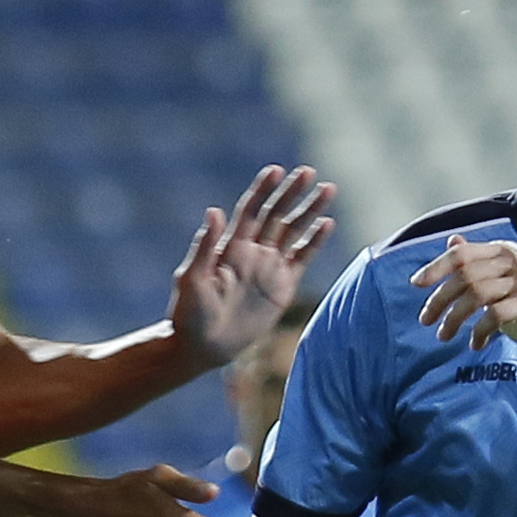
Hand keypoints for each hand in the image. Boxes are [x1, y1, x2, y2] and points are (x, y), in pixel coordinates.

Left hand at [168, 166, 336, 360]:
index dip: (262, 190)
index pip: (250, 210)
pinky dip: (315, 241)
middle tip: (309, 171)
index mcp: (230, 246)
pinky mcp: (282, 286)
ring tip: (328, 189)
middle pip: (276, 214)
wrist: (202, 345)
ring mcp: (268, 267)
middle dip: (292, 193)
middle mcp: (252, 251)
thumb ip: (204, 247)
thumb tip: (213, 211)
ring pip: (293, 231)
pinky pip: (302, 258)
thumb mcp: (192, 279)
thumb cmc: (189, 313)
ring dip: (310, 210)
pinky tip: (328, 223)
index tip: (276, 170)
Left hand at [412, 237, 516, 391]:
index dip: (436, 267)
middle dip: (440, 299)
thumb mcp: (498, 284)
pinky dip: (479, 331)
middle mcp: (514, 260)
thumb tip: (452, 240)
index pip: (462, 254)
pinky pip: (494, 316)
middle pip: (465, 275)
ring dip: (454, 318)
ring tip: (444, 336)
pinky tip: (475, 344)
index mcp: (503, 251)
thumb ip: (476, 264)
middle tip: (426, 320)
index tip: (415, 284)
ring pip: (476, 295)